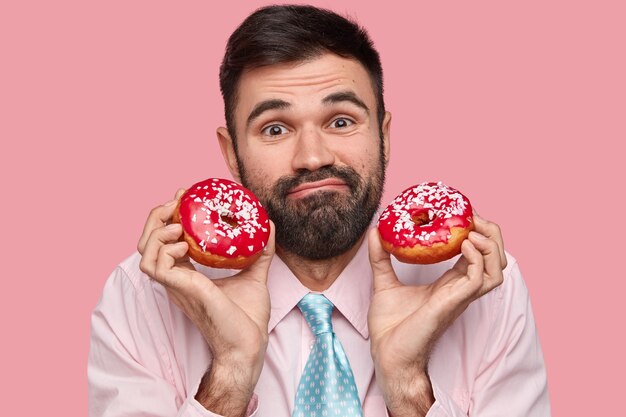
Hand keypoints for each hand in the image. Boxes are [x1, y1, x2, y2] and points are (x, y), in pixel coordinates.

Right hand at [137, 189, 275, 414]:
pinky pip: (156, 266)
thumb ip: (260, 250)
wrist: (249, 344)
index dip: (168, 216)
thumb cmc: (247, 317)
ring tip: (177, 222)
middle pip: (148, 241)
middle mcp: (177, 278)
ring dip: (157, 230)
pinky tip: (184, 244)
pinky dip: (165, 250)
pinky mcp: (181, 290)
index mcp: (188, 274)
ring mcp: (176, 285)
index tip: (184, 197)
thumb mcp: (254, 274)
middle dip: (157, 216)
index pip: (166, 241)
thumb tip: (267, 224)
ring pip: (144, 252)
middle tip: (177, 200)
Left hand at [367, 214, 505, 416]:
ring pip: (495, 270)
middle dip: (492, 235)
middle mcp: (460, 290)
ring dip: (490, 246)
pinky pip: (478, 280)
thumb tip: (376, 231)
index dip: (477, 232)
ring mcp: (459, 297)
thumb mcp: (383, 282)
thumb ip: (381, 256)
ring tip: (473, 229)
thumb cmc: (390, 326)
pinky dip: (476, 259)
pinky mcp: (452, 304)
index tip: (463, 213)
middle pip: (495, 260)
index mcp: (449, 284)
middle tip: (475, 216)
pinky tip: (463, 244)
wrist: (386, 354)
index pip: (476, 254)